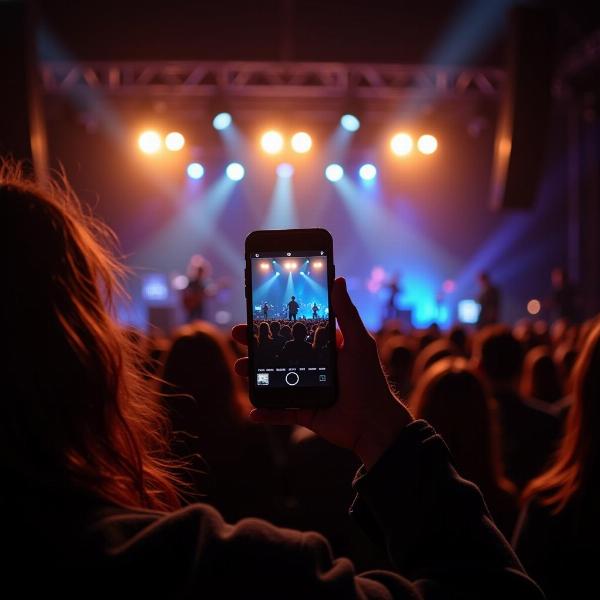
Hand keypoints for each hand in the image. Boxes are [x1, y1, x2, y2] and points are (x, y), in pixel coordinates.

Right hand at [232, 277, 412, 468]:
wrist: (374, 423)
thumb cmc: (369, 379)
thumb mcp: (358, 342)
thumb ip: (346, 313)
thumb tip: (338, 280)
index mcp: (323, 350)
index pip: (293, 332)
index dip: (273, 325)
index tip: (254, 316)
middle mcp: (312, 368)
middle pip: (277, 355)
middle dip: (255, 346)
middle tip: (237, 336)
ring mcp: (306, 390)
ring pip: (273, 381)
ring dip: (254, 375)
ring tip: (241, 367)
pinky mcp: (304, 413)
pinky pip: (281, 413)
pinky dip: (266, 412)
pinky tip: (252, 410)